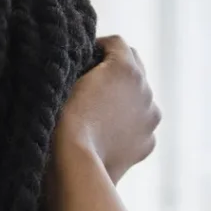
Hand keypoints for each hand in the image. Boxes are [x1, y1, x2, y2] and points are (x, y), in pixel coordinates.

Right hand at [54, 36, 161, 185]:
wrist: (74, 167)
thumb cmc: (60, 124)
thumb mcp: (65, 85)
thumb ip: (83, 69)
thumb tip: (86, 66)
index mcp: (126, 68)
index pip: (116, 44)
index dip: (99, 48)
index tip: (86, 57)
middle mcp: (146, 89)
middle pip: (134, 70)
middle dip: (115, 74)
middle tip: (92, 86)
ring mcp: (150, 117)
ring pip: (138, 101)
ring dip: (123, 102)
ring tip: (99, 117)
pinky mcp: (148, 143)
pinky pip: (139, 128)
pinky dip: (127, 129)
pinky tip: (107, 137)